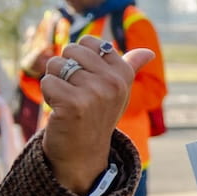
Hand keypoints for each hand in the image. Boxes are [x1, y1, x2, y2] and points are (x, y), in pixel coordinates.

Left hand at [39, 39, 155, 193]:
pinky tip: (60, 111)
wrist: (83, 153)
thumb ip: (130, 67)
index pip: (88, 42)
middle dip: (64, 69)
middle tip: (74, 92)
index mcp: (123, 73)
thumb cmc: (97, 116)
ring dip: (55, 83)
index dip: (79, 59)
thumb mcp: (117, 91)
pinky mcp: (74, 104)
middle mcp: (113, 82)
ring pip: (56, 65)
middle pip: (70, 50)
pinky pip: (47, 82)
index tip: (87, 79)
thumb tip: (149, 52)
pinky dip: (48, 96)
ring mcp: (95, 93)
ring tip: (67, 101)